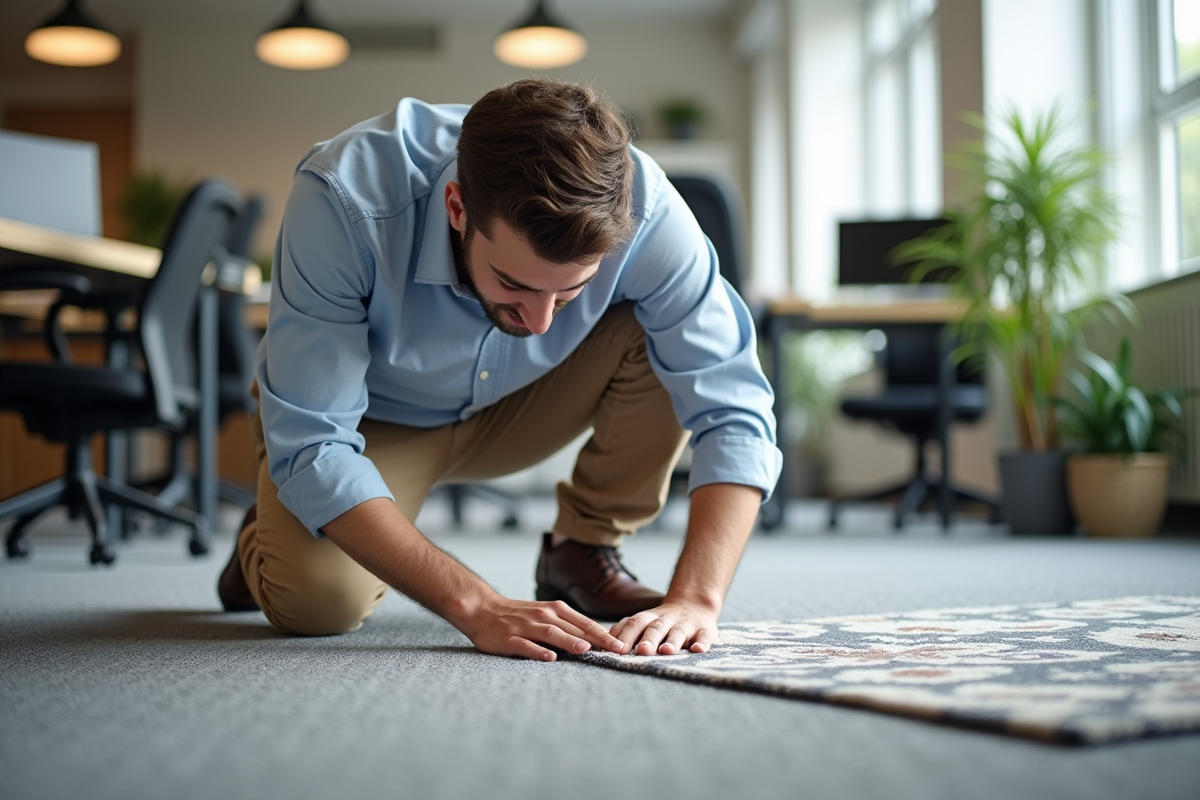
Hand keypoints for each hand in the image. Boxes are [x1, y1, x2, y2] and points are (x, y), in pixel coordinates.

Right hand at [460, 597, 629, 661]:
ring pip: (552, 634)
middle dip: (597, 640)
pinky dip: (538, 651)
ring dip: (570, 641)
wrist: (482, 609)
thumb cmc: (518, 616)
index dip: (605, 634)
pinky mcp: (509, 639)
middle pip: (574, 628)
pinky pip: (526, 645)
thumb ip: (567, 627)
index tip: (622, 646)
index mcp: (555, 610)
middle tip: (615, 651)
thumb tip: (594, 642)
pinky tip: (550, 658)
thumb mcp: (545, 615)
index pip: (586, 623)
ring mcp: (526, 627)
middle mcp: (544, 616)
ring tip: (585, 650)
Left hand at [609, 602, 718, 655]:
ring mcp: (686, 624)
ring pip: (678, 632)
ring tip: (666, 651)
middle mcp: (667, 619)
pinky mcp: (704, 630)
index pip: (635, 623)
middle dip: (648, 639)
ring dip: (672, 641)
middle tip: (641, 651)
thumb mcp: (644, 621)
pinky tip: (697, 649)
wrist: (695, 605)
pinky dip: (701, 642)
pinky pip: (704, 636)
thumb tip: (603, 642)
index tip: (617, 650)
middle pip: (656, 628)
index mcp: (649, 618)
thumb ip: (626, 629)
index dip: (626, 635)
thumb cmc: (662, 622)